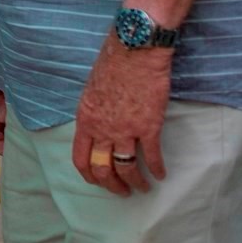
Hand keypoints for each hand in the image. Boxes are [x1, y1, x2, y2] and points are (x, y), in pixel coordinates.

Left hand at [72, 41, 170, 194]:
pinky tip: (161, 175)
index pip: (80, 158)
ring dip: (136, 183)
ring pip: (127, 168)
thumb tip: (99, 127)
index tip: (98, 182)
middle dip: (112, 185)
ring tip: (143, 188)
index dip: (89, 176)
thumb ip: (94, 113)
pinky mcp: (149, 127)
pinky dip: (157, 169)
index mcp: (85, 119)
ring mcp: (125, 130)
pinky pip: (152, 157)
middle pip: (103, 169)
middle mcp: (102, 129)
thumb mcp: (91, 90)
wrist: (134, 50)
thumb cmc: (112, 64)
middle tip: (122, 192)